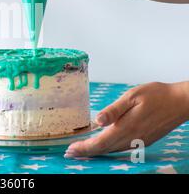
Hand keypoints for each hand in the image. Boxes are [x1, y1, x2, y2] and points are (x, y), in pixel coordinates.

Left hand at [65, 81, 188, 157]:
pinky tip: (103, 144)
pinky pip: (122, 148)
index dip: (84, 148)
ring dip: (96, 151)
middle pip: (104, 150)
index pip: (100, 143)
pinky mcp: (144, 140)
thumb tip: (97, 121)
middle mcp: (132, 138)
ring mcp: (139, 141)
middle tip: (70, 153)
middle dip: (86, 152)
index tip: (70, 150)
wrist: (180, 102)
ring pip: (113, 150)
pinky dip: (108, 148)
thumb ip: (113, 110)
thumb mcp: (132, 97)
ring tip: (82, 150)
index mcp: (126, 127)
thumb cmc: (156, 95)